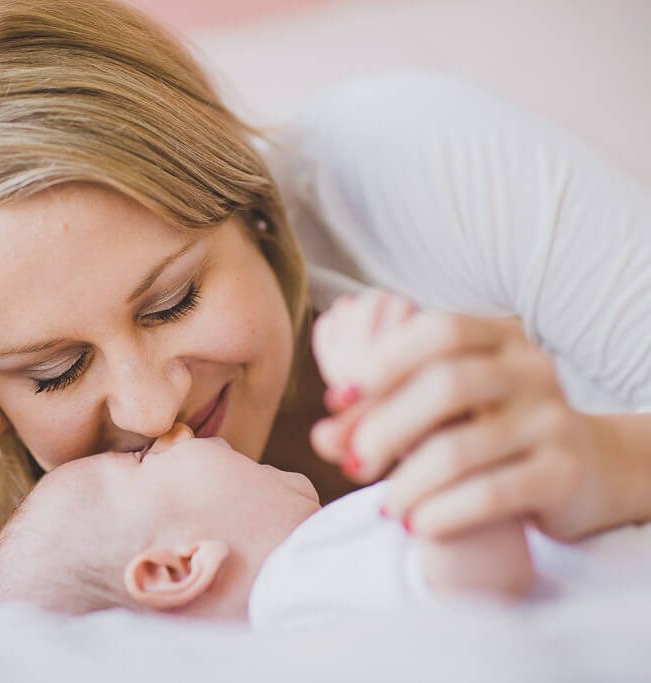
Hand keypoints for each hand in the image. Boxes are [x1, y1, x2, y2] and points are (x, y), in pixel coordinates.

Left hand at [311, 310, 619, 541]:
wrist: (579, 470)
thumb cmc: (485, 428)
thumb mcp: (436, 410)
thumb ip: (378, 412)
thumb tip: (321, 438)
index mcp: (498, 336)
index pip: (437, 332)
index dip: (382, 361)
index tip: (335, 400)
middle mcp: (531, 369)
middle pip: (446, 385)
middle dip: (384, 426)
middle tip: (353, 462)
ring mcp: (553, 419)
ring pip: (461, 448)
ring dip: (407, 483)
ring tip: (385, 507)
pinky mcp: (562, 473)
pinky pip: (490, 492)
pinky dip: (441, 512)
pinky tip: (417, 525)